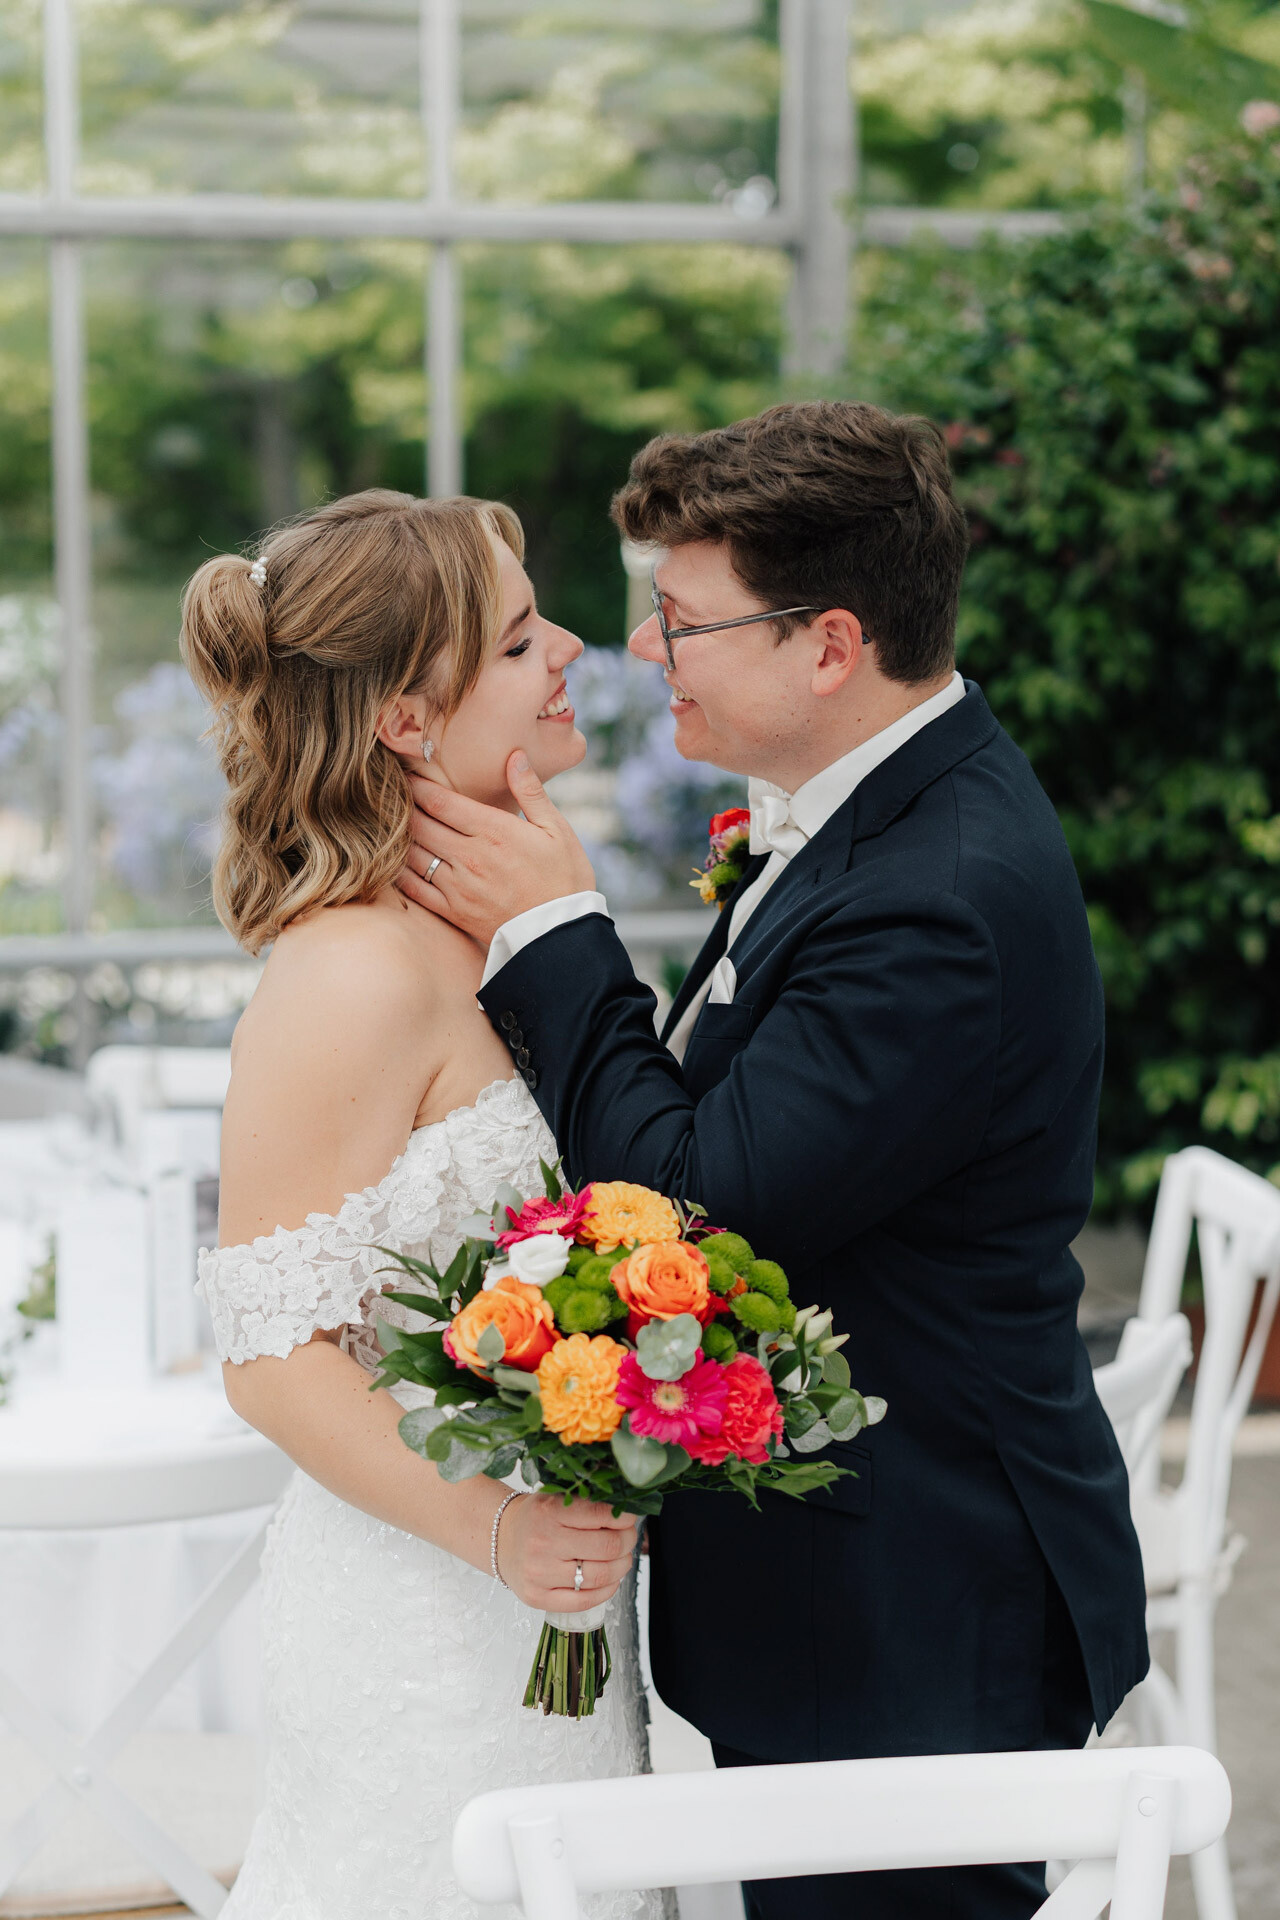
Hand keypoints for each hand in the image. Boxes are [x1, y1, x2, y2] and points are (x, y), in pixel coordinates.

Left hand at [397, 751, 595, 947]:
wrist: (563, 935)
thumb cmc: (565, 879)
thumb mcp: (557, 830)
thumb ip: (531, 792)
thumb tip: (515, 756)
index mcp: (494, 831)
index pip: (439, 801)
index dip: (417, 785)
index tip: (408, 775)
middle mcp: (470, 857)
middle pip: (419, 824)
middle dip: (403, 806)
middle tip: (393, 795)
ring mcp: (458, 886)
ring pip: (412, 854)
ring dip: (400, 837)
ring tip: (393, 825)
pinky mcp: (453, 912)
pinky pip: (414, 888)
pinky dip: (400, 872)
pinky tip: (396, 861)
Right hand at [495, 1491, 637, 1611]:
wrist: (500, 1539)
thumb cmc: (535, 1518)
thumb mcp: (557, 1498)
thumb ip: (588, 1503)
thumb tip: (626, 1513)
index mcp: (549, 1511)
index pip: (600, 1515)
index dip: (624, 1518)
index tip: (630, 1518)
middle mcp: (543, 1543)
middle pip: (607, 1547)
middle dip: (627, 1542)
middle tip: (628, 1538)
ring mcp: (539, 1574)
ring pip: (600, 1576)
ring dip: (621, 1567)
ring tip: (621, 1559)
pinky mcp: (538, 1598)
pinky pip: (584, 1601)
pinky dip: (606, 1591)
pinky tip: (610, 1580)